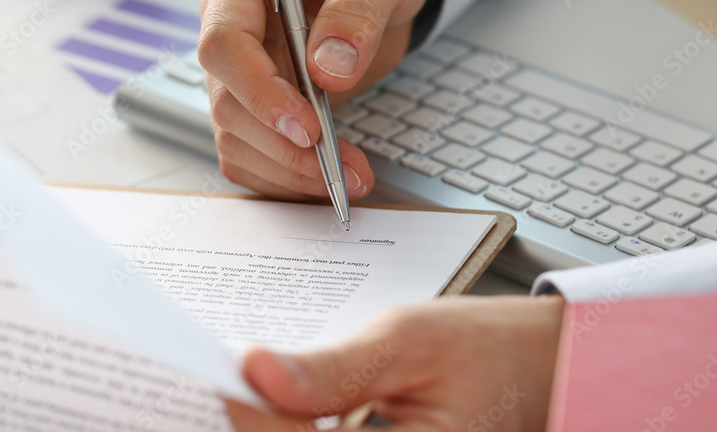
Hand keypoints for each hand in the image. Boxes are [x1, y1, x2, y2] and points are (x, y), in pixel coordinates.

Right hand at [198, 0, 433, 199]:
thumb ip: (357, 6)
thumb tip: (328, 68)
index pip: (223, 43)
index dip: (258, 91)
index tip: (307, 126)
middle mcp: (228, 25)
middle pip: (228, 102)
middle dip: (282, 145)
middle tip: (340, 166)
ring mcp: (239, 70)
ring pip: (236, 137)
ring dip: (286, 170)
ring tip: (347, 177)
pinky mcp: (257, 103)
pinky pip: (251, 153)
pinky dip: (284, 177)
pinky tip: (326, 178)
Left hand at [225, 295, 563, 430]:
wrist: (541, 366)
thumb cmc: (486, 349)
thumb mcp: (409, 341)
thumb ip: (334, 368)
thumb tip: (258, 372)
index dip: (255, 423)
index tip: (222, 380)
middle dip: (260, 426)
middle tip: (223, 385)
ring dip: (276, 428)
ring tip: (244, 391)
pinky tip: (281, 409)